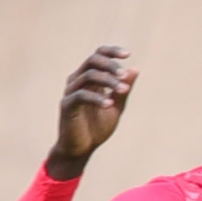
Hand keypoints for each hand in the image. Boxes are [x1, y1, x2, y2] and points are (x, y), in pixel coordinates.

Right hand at [48, 46, 136, 178]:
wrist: (82, 148)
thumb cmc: (97, 127)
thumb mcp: (116, 107)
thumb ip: (123, 89)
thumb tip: (135, 70)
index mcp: (88, 79)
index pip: (97, 56)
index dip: (111, 52)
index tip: (128, 54)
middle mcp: (77, 81)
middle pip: (91, 61)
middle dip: (110, 65)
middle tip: (124, 75)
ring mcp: (70, 93)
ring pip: (87, 76)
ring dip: (108, 81)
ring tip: (124, 90)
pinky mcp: (67, 106)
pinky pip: (81, 96)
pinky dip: (97, 97)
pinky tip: (109, 104)